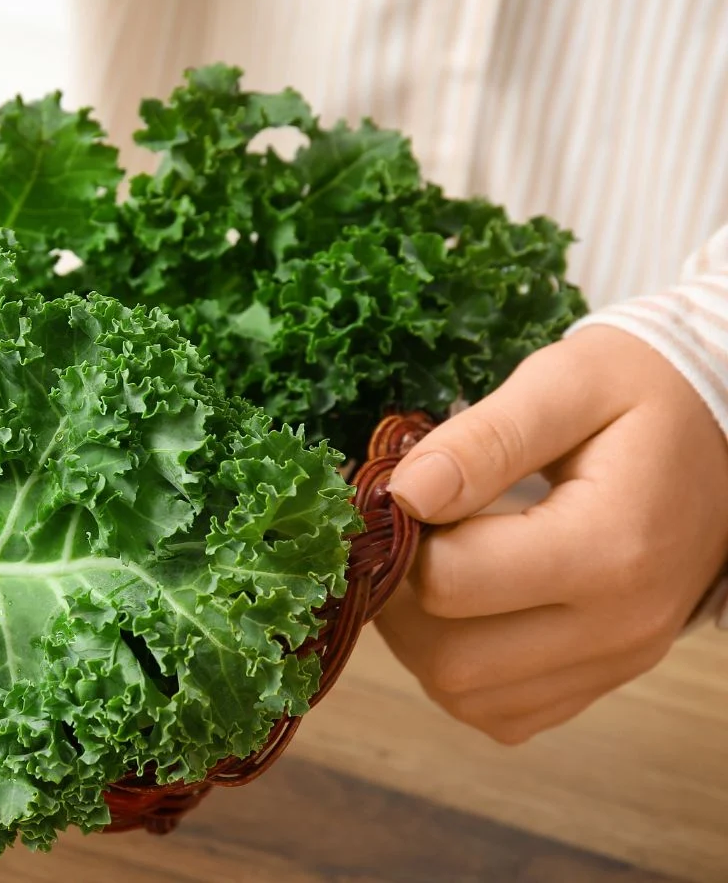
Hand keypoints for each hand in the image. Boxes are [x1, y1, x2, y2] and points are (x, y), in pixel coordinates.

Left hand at [376, 325, 727, 743]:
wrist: (722, 437)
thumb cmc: (639, 396)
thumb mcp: (566, 383)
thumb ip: (485, 438)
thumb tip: (403, 494)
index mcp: (608, 548)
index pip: (449, 582)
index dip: (403, 540)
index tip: (403, 496)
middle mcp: (618, 626)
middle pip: (449, 659)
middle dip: (401, 601)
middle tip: (410, 538)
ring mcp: (614, 663)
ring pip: (466, 697)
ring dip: (422, 640)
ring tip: (439, 565)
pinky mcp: (602, 681)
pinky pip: (501, 713)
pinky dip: (462, 673)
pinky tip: (469, 607)